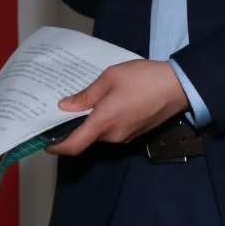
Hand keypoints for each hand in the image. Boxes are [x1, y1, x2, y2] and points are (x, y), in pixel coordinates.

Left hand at [46, 60, 190, 155]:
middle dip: (74, 127)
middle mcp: (113, 135)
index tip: (46, 142)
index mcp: (104, 122)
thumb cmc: (145, 79)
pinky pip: (113, 131)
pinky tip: (107, 104)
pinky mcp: (134, 133)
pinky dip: (105, 122)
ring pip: (100, 134)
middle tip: (64, 109)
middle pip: (86, 138)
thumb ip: (86, 95)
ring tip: (87, 101)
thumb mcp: (110, 78)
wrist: (178, 87)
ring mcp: (125, 136)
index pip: (74, 145)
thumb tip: (66, 106)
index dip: (57, 147)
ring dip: (91, 122)